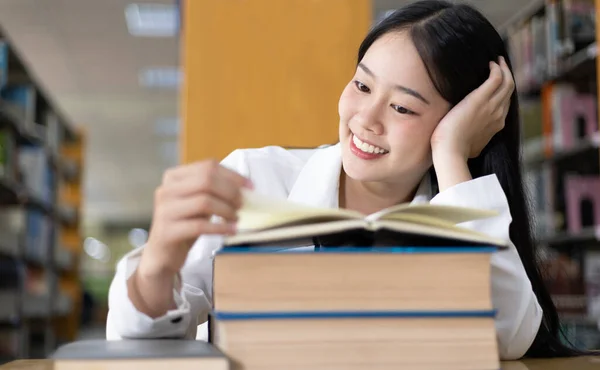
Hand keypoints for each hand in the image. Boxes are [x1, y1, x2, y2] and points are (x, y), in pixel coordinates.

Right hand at [140, 159, 252, 277]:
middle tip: (242, 205)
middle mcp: (166, 190)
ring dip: (227, 210)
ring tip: (236, 219)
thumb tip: (245, 187)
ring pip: (204, 201)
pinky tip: (231, 231)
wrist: (162, 254)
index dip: (233, 175)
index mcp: (174, 177)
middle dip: (230, 192)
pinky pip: (200, 226)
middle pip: (206, 181)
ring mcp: (164, 210)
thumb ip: (215, 191)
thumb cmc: (185, 225)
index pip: (208, 166)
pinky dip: (220, 228)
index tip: (250, 187)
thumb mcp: (198, 203)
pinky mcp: (167, 231)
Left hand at [430, 57, 514, 159]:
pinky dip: (496, 69)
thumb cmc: (455, 150)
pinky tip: (491, 63)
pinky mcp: (480, 99)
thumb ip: (476, 137)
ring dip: (504, 68)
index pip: (506, 103)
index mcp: (497, 124)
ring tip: (498, 60)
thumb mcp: (472, 145)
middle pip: (509, 90)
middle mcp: (498, 114)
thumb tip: (471, 136)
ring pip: (507, 82)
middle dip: (508, 75)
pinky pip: (496, 78)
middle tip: (501, 64)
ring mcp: (492, 106)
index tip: (499, 82)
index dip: (504, 91)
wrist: (451, 151)